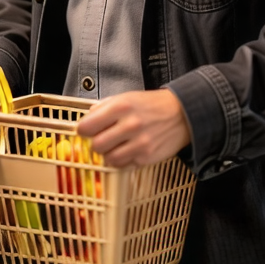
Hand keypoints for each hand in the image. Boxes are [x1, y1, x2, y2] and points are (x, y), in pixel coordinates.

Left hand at [77, 89, 191, 167]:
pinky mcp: (147, 157)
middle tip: (100, 139)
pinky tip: (126, 151)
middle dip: (95, 143)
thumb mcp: (125, 97)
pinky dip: (121, 160)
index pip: (87, 126)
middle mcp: (129, 125)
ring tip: (114, 146)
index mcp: (120, 107)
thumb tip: (87, 119)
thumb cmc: (150, 105)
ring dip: (108, 154)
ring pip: (109, 159)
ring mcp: (139, 143)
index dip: (83, 130)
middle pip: (96, 145)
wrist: (181, 114)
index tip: (85, 130)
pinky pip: (124, 166)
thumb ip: (104, 107)